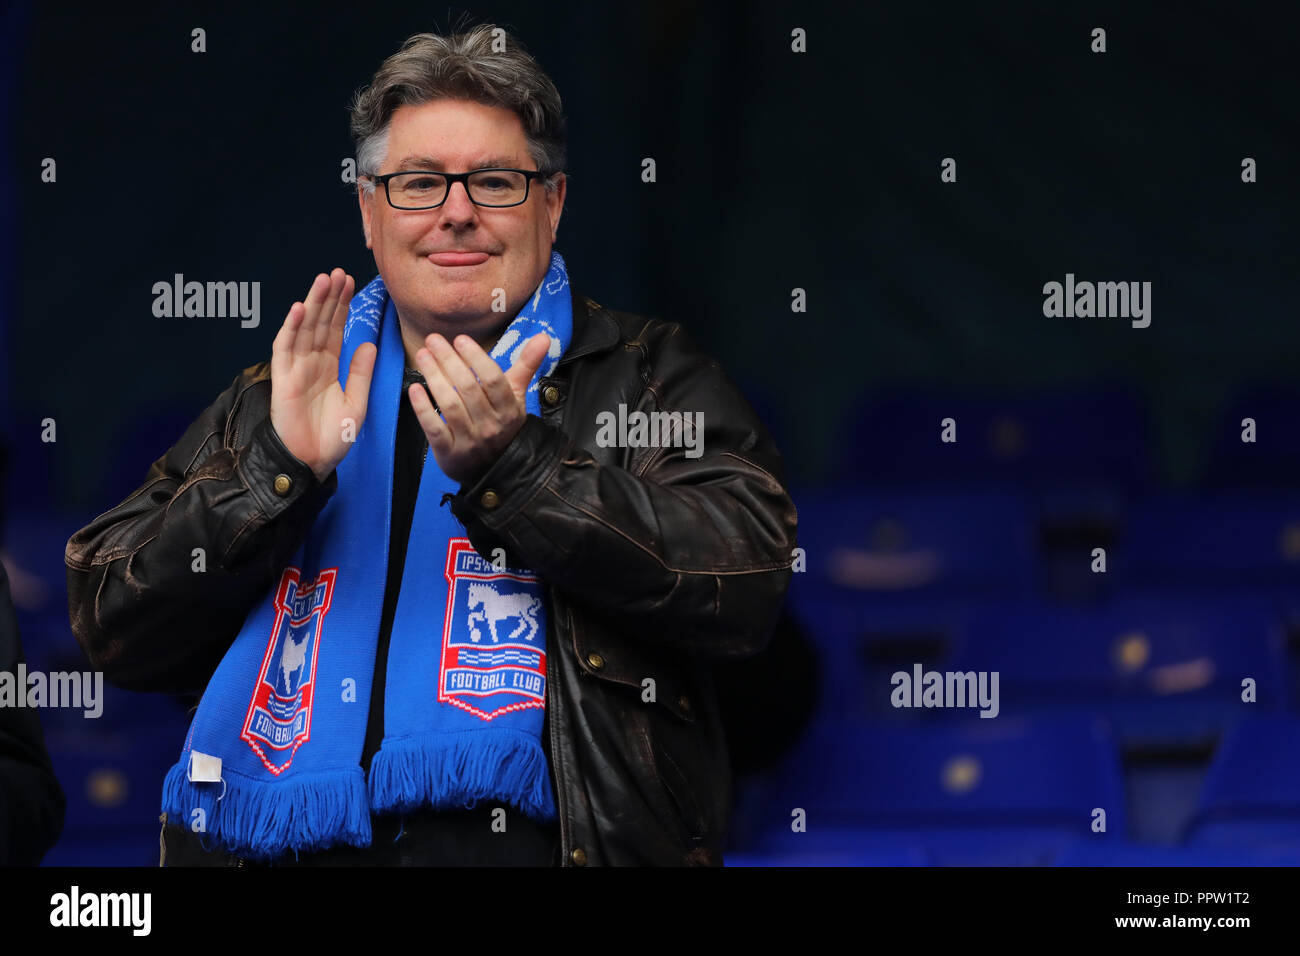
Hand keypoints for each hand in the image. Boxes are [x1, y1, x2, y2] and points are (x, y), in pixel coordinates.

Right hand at [269, 268, 377, 481]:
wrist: (311, 464)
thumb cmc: (333, 438)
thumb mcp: (357, 402)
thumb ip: (361, 372)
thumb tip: (370, 343)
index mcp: (329, 367)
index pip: (336, 330)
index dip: (342, 307)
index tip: (351, 283)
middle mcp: (311, 363)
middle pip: (321, 323)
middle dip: (330, 298)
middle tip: (340, 272)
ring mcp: (295, 369)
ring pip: (304, 329)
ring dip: (313, 304)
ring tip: (324, 280)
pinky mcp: (283, 379)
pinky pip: (285, 349)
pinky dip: (292, 328)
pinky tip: (301, 309)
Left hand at [409, 331, 550, 484]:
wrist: (493, 468)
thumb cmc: (502, 423)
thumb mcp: (516, 396)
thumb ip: (526, 365)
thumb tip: (544, 337)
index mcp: (509, 410)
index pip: (493, 380)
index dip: (476, 358)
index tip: (460, 339)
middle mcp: (491, 426)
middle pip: (468, 388)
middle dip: (449, 361)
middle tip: (433, 340)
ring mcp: (470, 441)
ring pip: (450, 405)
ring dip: (433, 377)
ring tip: (422, 355)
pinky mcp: (449, 453)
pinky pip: (433, 428)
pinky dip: (423, 407)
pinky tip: (415, 388)